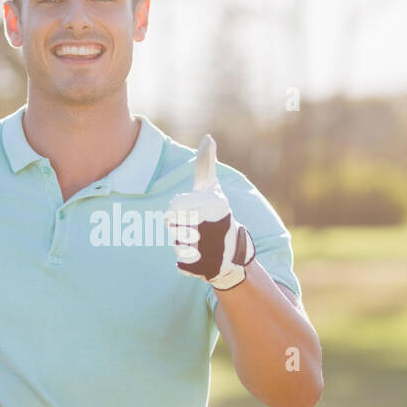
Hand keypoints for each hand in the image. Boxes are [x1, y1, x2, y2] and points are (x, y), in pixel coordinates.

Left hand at [165, 134, 254, 290]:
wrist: (233, 252)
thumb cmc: (218, 215)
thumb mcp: (213, 189)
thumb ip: (206, 164)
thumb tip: (208, 137)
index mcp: (215, 205)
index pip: (175, 206)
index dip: (179, 209)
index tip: (192, 211)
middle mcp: (214, 227)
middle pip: (173, 226)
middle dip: (180, 227)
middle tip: (195, 228)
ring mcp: (210, 249)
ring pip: (175, 245)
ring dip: (182, 244)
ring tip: (199, 243)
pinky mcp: (205, 269)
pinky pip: (180, 264)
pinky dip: (187, 263)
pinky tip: (201, 258)